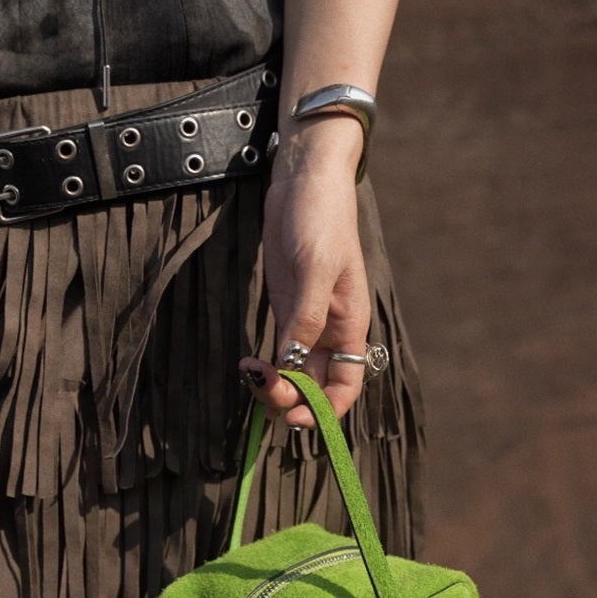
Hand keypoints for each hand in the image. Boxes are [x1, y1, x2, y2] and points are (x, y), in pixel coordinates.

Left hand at [240, 130, 370, 429]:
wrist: (303, 180)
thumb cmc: (320, 217)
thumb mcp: (314, 266)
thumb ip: (304, 315)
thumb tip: (291, 360)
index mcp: (349, 325)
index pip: (346, 386)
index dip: (325, 410)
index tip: (296, 417)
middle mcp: (330, 331)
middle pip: (316, 386)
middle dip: (291, 398)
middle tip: (260, 386)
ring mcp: (306, 320)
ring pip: (294, 372)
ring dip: (274, 385)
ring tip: (249, 374)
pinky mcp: (284, 307)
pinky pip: (279, 350)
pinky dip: (265, 365)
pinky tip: (248, 364)